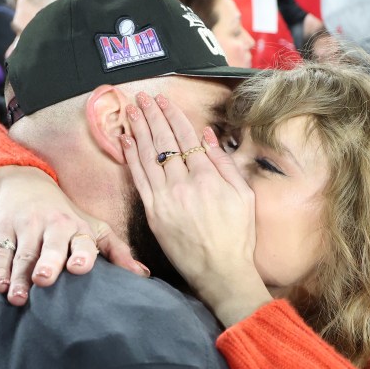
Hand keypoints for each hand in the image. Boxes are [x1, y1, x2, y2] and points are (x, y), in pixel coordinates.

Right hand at [0, 165, 145, 305]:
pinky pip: (0, 252)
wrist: (24, 181)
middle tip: (44, 280)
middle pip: (50, 247)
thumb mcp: (94, 227)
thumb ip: (117, 251)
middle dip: (48, 263)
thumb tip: (144, 275)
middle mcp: (52, 226)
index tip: (80, 268)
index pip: (82, 242)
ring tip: (18, 297)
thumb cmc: (66, 213)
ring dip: (20, 277)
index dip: (81, 254)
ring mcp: (26, 228)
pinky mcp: (3, 231)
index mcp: (77, 228)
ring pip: (23, 254)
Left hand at [120, 92, 271, 326]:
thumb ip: (224, 163)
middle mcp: (184, 184)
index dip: (173, 115)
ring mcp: (166, 199)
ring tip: (131, 111)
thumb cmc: (237, 236)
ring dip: (138, 130)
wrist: (220, 271)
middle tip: (143, 97)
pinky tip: (126, 141)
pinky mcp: (154, 213)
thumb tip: (208, 136)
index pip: (186, 137)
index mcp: (208, 177)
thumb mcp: (243, 196)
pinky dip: (131, 158)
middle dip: (152, 116)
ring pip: (148, 156)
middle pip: (164, 141)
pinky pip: (139, 179)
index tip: (165, 100)